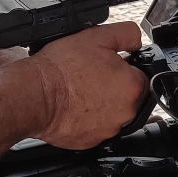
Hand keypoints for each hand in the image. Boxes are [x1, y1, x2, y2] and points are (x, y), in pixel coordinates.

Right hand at [26, 22, 147, 149]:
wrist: (35, 94)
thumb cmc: (61, 69)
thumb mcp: (97, 36)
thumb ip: (126, 34)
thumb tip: (136, 40)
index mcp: (132, 86)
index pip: (142, 76)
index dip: (125, 68)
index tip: (109, 66)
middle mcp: (126, 112)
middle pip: (129, 97)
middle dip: (115, 87)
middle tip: (91, 77)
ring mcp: (109, 130)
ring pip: (112, 113)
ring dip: (102, 104)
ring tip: (81, 91)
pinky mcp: (92, 142)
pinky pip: (96, 128)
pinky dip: (88, 119)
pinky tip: (75, 106)